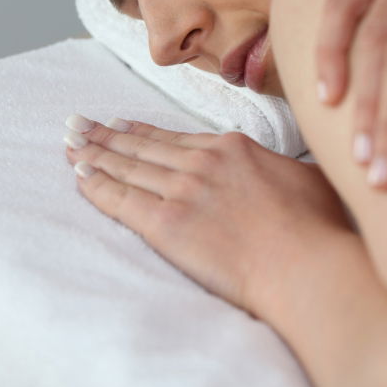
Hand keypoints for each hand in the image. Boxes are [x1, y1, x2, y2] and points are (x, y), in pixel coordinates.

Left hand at [63, 115, 352, 316]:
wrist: (304, 262)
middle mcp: (201, 162)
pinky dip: (97, 186)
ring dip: (94, 154)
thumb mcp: (308, 178)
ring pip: (127, 167)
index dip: (143, 132)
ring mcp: (183, 190)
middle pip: (143, 147)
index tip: (122, 124)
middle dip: (107, 135)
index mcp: (232, 148)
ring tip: (71, 144)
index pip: (174, 138)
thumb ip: (284, 169)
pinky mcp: (168, 224)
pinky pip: (121, 200)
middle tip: (79, 124)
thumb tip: (286, 171)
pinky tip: (80, 177)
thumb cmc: (315, 227)